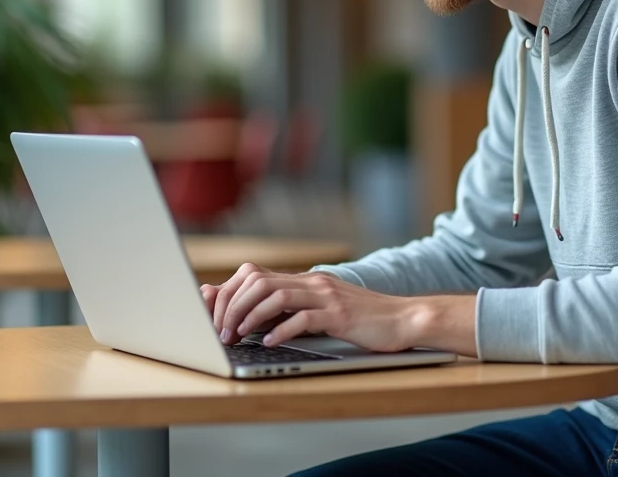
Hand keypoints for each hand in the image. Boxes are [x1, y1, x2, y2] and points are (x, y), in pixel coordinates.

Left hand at [200, 262, 419, 351]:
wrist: (404, 319)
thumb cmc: (362, 320)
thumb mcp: (321, 310)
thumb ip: (290, 309)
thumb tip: (249, 317)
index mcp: (305, 280)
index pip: (253, 275)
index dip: (227, 294)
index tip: (213, 317)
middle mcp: (312, 282)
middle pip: (257, 281)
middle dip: (231, 306)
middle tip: (220, 332)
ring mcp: (326, 296)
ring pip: (275, 296)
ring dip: (248, 318)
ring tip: (237, 337)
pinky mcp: (340, 315)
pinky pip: (303, 318)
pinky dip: (280, 331)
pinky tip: (268, 343)